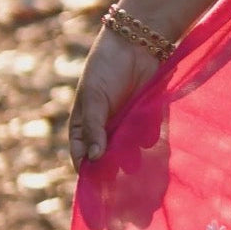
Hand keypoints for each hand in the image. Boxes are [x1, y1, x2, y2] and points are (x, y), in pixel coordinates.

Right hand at [68, 28, 161, 170]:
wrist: (137, 43)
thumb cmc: (106, 68)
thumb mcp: (94, 98)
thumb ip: (95, 128)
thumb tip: (93, 158)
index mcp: (84, 126)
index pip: (83, 156)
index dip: (88, 171)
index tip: (95, 186)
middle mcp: (105, 129)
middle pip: (107, 158)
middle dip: (112, 171)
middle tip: (118, 180)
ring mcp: (126, 123)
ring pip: (129, 150)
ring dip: (132, 159)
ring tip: (135, 167)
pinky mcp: (146, 116)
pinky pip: (147, 135)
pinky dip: (148, 140)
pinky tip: (147, 142)